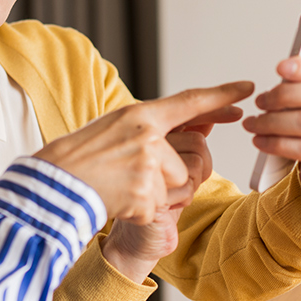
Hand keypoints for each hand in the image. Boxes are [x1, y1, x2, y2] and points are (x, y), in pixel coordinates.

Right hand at [36, 82, 252, 224]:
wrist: (53, 188)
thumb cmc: (81, 161)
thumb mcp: (116, 131)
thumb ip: (155, 128)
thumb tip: (198, 123)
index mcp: (139, 115)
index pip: (190, 102)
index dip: (221, 96)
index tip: (247, 89)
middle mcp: (148, 135)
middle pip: (192, 158)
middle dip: (176, 175)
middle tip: (140, 179)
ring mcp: (148, 165)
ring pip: (179, 186)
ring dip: (159, 195)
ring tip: (125, 189)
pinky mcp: (146, 195)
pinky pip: (163, 207)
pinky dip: (144, 211)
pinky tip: (121, 202)